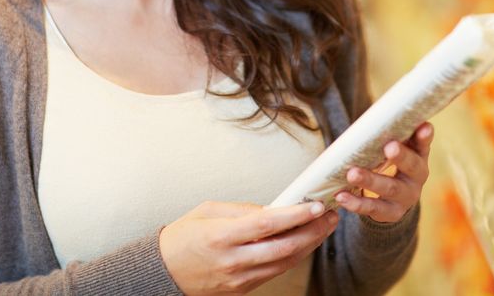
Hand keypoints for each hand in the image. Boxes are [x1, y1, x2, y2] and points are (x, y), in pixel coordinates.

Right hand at [158, 200, 337, 294]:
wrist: (164, 273)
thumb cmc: (183, 237)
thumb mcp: (208, 210)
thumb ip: (242, 209)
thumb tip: (273, 208)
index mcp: (222, 236)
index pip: (267, 225)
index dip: (295, 216)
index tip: (314, 205)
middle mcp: (233, 260)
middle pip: (284, 248)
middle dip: (312, 231)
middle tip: (329, 215)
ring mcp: (239, 278)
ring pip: (284, 263)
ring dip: (309, 245)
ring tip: (324, 227)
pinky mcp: (243, 289)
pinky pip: (274, 271)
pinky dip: (293, 256)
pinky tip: (305, 242)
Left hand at [336, 122, 433, 222]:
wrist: (395, 201)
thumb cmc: (392, 165)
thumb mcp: (398, 151)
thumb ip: (395, 136)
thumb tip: (382, 114)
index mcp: (419, 157)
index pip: (424, 144)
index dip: (424, 137)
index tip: (424, 126)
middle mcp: (417, 177)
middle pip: (412, 166)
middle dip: (401, 156)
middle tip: (389, 147)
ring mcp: (406, 197)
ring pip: (389, 188)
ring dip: (370, 180)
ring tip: (352, 174)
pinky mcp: (391, 213)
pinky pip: (373, 208)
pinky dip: (356, 202)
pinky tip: (341, 196)